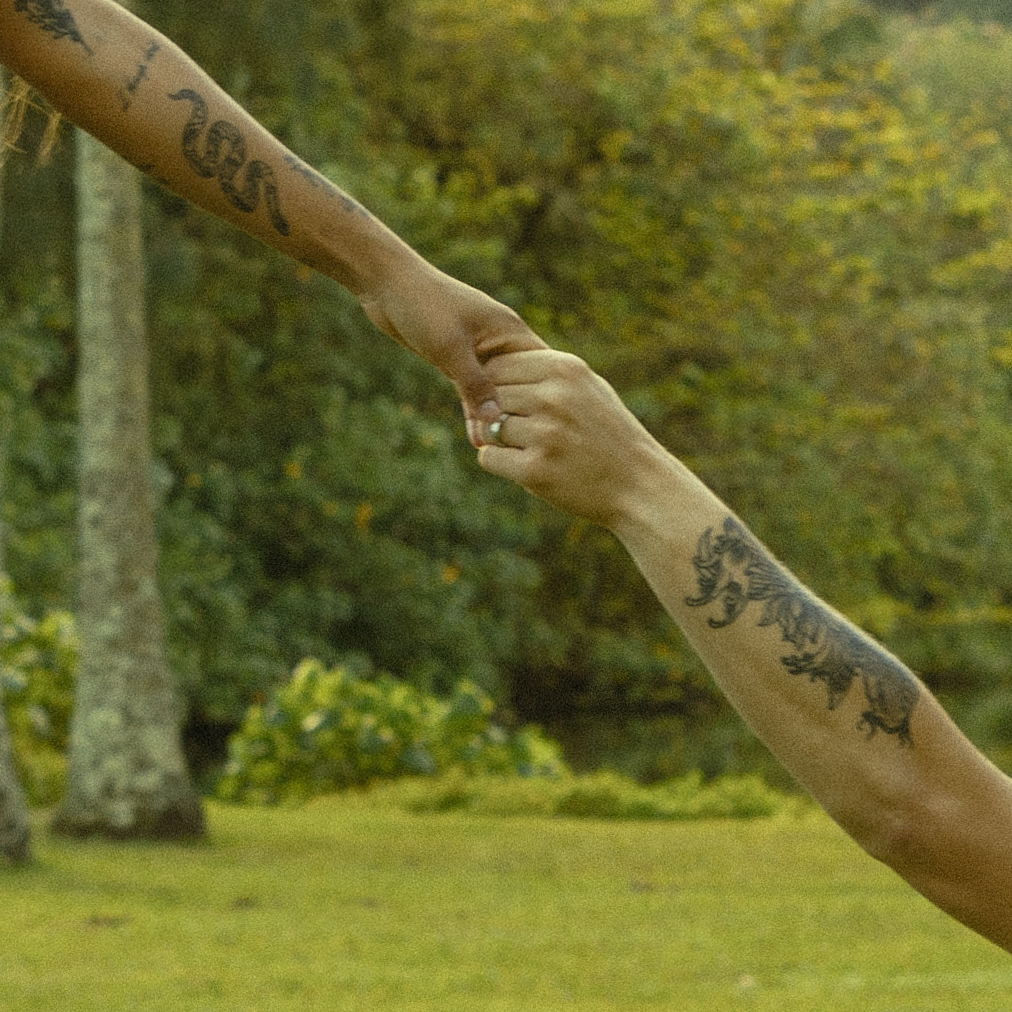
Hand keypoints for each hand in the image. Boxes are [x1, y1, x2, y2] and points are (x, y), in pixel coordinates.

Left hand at [360, 262, 547, 445]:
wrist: (386, 284)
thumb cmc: (423, 305)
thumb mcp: (450, 348)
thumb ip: (474, 384)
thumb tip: (497, 419)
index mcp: (508, 329)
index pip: (540, 366)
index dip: (545, 395)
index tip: (550, 425)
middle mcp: (499, 339)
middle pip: (520, 383)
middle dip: (519, 412)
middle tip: (523, 446)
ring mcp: (479, 349)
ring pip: (494, 390)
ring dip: (492, 416)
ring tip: (497, 449)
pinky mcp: (458, 358)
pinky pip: (472, 389)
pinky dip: (472, 410)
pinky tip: (474, 437)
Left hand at [476, 350, 666, 529]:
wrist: (640, 485)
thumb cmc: (609, 434)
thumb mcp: (588, 388)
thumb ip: (545, 373)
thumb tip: (490, 366)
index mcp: (565, 369)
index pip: (498, 365)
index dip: (493, 386)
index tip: (509, 404)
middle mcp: (554, 397)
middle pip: (489, 395)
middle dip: (492, 414)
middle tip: (517, 431)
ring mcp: (544, 434)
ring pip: (487, 427)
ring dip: (498, 440)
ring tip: (529, 449)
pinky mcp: (535, 470)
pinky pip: (489, 458)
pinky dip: (501, 464)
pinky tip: (528, 466)